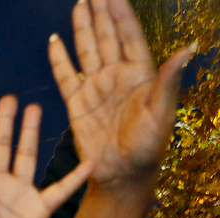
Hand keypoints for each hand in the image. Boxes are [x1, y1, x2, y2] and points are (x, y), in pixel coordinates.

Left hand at [0, 98, 93, 217]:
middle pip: (1, 146)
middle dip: (4, 122)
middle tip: (9, 98)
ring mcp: (19, 194)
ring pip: (27, 157)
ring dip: (31, 134)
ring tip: (35, 108)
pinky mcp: (38, 209)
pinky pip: (59, 190)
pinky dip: (74, 177)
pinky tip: (89, 161)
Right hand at [49, 0, 193, 187]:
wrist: (122, 174)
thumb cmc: (148, 147)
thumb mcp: (161, 112)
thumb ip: (169, 79)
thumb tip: (190, 48)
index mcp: (140, 75)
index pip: (129, 36)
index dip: (121, 14)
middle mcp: (117, 76)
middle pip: (107, 37)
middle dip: (100, 13)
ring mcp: (96, 88)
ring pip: (87, 51)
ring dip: (82, 29)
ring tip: (79, 6)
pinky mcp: (77, 103)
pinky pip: (66, 75)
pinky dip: (59, 59)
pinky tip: (55, 42)